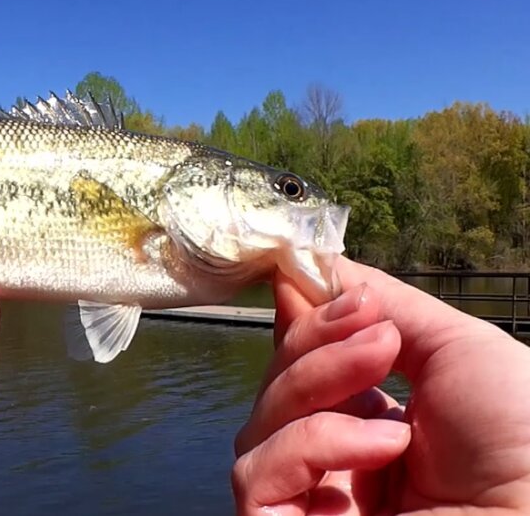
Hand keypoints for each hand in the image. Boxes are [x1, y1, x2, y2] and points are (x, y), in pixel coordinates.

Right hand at [232, 256, 529, 514]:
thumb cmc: (526, 440)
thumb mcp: (457, 349)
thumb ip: (383, 306)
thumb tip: (309, 264)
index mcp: (371, 427)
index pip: (299, 368)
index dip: (302, 325)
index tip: (312, 281)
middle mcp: (337, 465)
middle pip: (272, 392)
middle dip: (314, 347)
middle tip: (375, 337)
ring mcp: (313, 503)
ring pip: (255, 429)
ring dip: (314, 388)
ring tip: (387, 397)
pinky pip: (254, 477)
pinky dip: (308, 447)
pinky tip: (379, 448)